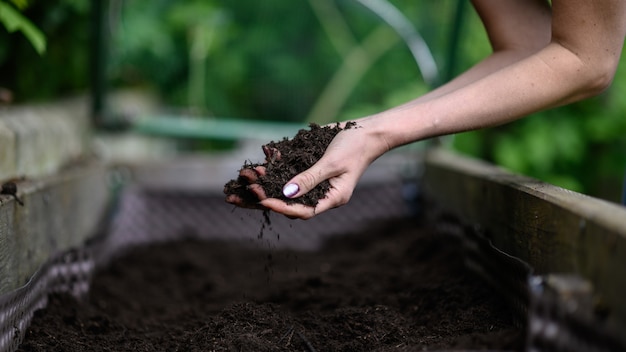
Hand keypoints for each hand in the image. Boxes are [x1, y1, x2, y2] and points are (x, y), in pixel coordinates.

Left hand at [258, 119, 387, 218]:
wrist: (367, 130)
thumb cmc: (355, 147)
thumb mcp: (332, 163)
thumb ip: (310, 177)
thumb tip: (286, 193)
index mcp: (332, 198)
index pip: (303, 211)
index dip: (281, 207)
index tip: (262, 200)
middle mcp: (321, 192)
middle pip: (290, 202)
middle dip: (266, 198)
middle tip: (246, 192)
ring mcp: (315, 180)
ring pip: (286, 187)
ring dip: (267, 181)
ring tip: (248, 175)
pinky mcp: (310, 168)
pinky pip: (289, 170)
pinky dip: (276, 165)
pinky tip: (265, 157)